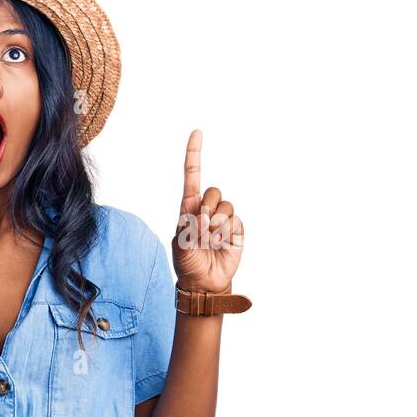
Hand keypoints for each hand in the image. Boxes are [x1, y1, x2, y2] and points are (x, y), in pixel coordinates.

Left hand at [171, 130, 243, 292]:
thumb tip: (204, 218)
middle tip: (201, 231)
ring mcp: (223, 219)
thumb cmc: (188, 263)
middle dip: (208, 210)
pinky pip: (236, 221)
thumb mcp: (180, 246)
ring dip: (218, 225)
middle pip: (213, 191)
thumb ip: (189, 229)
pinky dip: (227, 233)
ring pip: (226, 206)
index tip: (197, 133)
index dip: (194, 154)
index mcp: (189, 207)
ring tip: (210, 242)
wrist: (205, 283)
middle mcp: (207, 209)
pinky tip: (221, 245)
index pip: (192, 176)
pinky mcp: (236, 229)